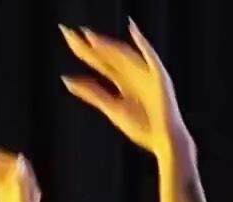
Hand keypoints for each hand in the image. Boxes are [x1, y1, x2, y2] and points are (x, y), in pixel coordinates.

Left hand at [59, 20, 187, 157]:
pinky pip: (151, 56)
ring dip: (111, 45)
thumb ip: (92, 93)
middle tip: (76, 34)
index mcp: (124, 84)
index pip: (103, 64)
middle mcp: (134, 76)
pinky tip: (132, 29)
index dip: (88, 53)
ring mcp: (147, 75)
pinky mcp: (159, 77)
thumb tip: (67, 80)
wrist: (164, 141)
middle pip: (112, 57)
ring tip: (92, 38)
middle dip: (95, 46)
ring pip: (126, 55)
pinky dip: (143, 42)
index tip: (71, 41)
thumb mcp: (112, 108)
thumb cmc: (142, 129)